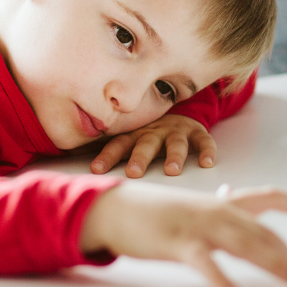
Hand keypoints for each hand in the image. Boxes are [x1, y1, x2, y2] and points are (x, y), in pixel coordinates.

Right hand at [80, 183, 286, 286]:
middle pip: (262, 232)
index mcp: (222, 202)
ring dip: (272, 264)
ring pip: (245, 243)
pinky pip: (205, 263)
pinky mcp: (178, 244)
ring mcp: (198, 226)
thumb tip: (232, 196)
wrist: (118, 209)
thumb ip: (216, 206)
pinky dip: (221, 279)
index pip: (267, 196)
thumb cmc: (156, 212)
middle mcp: (216, 210)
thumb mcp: (192, 206)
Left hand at [90, 114, 214, 177]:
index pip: (118, 145)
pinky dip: (207, 151)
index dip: (107, 157)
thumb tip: (78, 170)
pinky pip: (204, 141)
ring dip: (174, 156)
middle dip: (139, 158)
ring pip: (175, 143)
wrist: (177, 113)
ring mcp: (176, 131)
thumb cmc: (148, 133)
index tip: (95, 170)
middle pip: (145, 144)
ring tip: (172, 171)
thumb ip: (112, 152)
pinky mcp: (196, 132)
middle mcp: (154, 132)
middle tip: (134, 173)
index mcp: (135, 135)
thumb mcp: (130, 138)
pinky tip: (208, 163)